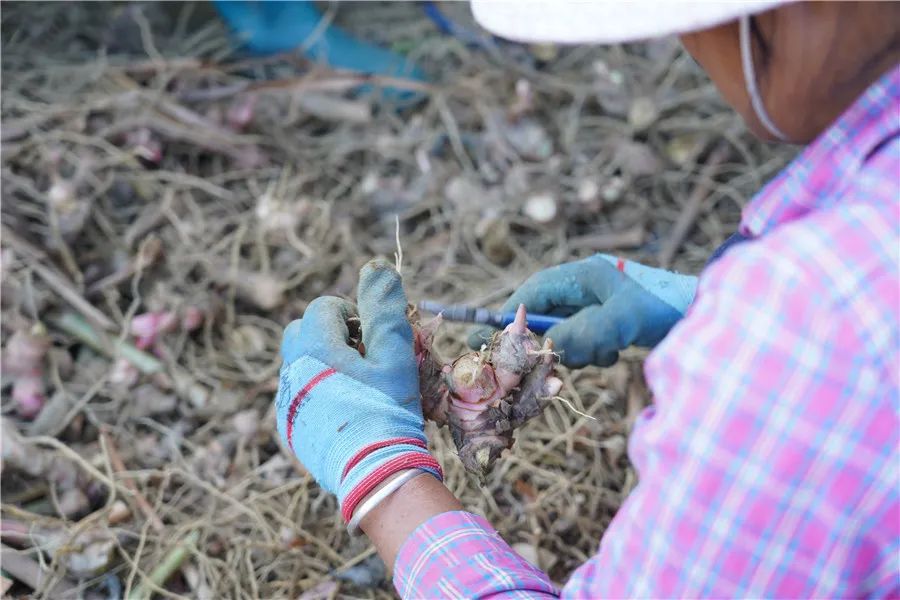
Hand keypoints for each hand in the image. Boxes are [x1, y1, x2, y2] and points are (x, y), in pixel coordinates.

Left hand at [276, 259, 440, 522]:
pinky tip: (347, 410)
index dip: (353, 314)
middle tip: (363, 356)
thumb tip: (378, 267)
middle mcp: (291, 370)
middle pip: (301, 331)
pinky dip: (318, 392)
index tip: (374, 337)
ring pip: (298, 364)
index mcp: (313, 348)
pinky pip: (298, 395)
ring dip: (324, 363)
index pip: (324, 307)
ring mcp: (287, 401)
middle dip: (330, 334)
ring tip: (358, 384)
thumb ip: (384, 308)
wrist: (374, 473)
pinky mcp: (289, 428)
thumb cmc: (388, 410)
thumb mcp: (394, 355)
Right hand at [469, 254, 696, 367]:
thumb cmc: (665, 309)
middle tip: (550, 361)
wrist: (706, 316)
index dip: (510, 316)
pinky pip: (584, 342)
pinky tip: (615, 351)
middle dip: (549, 341)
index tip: (488, 339)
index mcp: (583, 275)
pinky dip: (593, 352)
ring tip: (604, 350)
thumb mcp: (620, 320)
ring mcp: (597, 305)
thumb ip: (581, 331)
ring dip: (578, 349)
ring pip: (564, 334)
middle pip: (545, 316)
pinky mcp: (608, 322)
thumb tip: (547, 349)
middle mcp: (585, 287)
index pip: (533, 294)